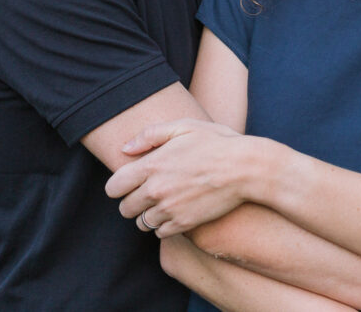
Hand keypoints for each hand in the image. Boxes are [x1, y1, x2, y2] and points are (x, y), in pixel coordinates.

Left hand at [104, 118, 266, 236]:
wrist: (247, 169)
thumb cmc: (218, 143)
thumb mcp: (185, 127)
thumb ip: (150, 135)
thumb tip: (125, 149)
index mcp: (151, 165)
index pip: (113, 187)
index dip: (119, 186)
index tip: (131, 183)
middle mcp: (155, 190)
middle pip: (125, 208)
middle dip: (134, 201)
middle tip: (150, 193)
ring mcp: (169, 209)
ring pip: (142, 223)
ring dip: (149, 215)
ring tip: (165, 203)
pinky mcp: (184, 224)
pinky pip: (160, 233)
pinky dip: (165, 226)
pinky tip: (177, 212)